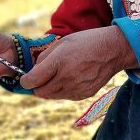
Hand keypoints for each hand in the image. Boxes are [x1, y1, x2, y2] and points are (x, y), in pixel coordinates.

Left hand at [20, 26, 136, 99]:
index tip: (26, 78)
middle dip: (37, 86)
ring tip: (57, 76)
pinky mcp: (84, 94)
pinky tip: (70, 79)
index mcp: (59, 61)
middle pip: (40, 92)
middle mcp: (67, 78)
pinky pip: (66, 97)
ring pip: (52, 96)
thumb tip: (33, 71)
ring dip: (49, 89)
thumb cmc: (87, 42)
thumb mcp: (62, 42)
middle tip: (40, 78)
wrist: (113, 50)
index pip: (32, 80)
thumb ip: (44, 57)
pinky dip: (63, 91)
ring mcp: (76, 88)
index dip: (26, 81)